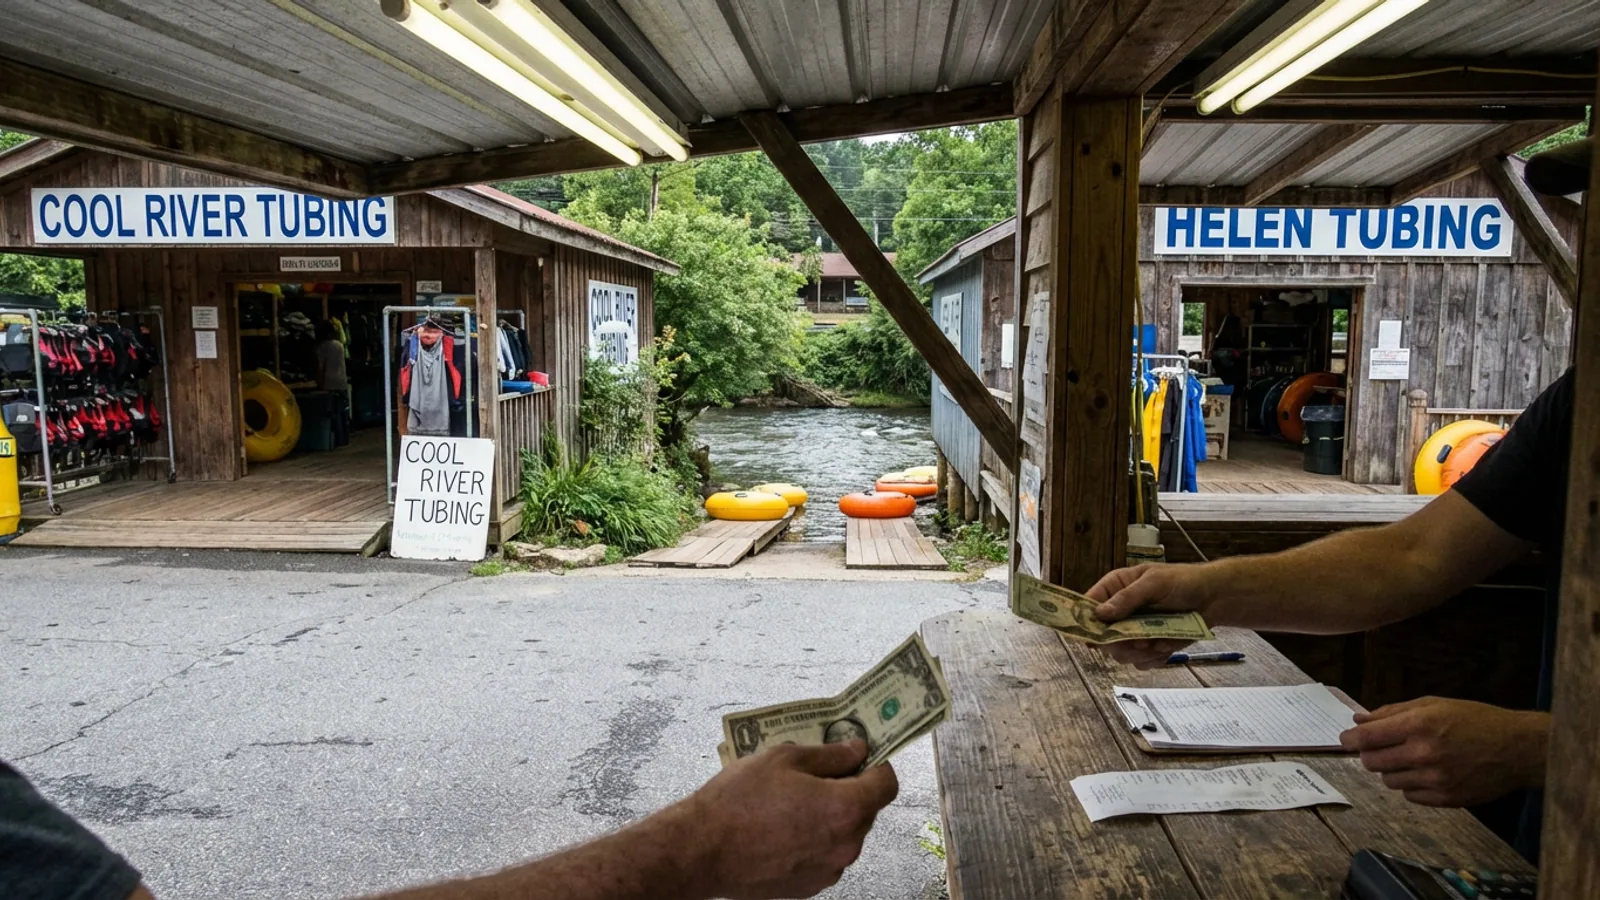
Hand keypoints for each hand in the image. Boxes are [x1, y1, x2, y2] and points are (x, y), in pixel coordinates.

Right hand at [685, 740, 898, 899]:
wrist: (702, 849)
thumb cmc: (739, 799)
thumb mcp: (784, 758)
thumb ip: (830, 755)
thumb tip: (857, 750)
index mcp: (845, 808)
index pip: (887, 784)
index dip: (877, 764)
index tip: (860, 755)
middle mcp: (846, 844)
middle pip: (866, 809)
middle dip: (850, 788)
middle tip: (815, 774)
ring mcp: (829, 869)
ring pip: (845, 834)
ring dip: (831, 816)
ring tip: (792, 803)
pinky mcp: (810, 885)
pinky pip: (825, 855)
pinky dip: (814, 839)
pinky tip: (783, 828)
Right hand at [1087, 564, 1210, 668]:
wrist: (1213, 599)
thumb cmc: (1183, 582)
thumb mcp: (1154, 583)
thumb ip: (1128, 598)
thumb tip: (1099, 613)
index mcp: (1114, 588)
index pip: (1088, 605)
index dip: (1084, 622)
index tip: (1090, 637)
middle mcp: (1119, 612)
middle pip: (1102, 637)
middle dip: (1120, 644)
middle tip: (1140, 641)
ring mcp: (1133, 632)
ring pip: (1121, 654)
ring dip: (1139, 653)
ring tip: (1158, 642)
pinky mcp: (1148, 647)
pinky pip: (1141, 663)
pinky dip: (1154, 658)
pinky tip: (1167, 645)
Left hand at [1339, 697, 1549, 806]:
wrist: (1517, 748)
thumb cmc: (1476, 720)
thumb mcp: (1433, 704)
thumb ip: (1392, 712)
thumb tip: (1359, 720)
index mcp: (1419, 725)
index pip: (1367, 738)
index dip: (1350, 739)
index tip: (1346, 740)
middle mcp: (1424, 753)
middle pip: (1371, 762)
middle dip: (1370, 754)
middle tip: (1381, 747)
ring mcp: (1436, 779)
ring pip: (1389, 780)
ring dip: (1392, 769)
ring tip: (1410, 758)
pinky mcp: (1446, 799)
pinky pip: (1410, 795)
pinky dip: (1412, 785)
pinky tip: (1426, 772)